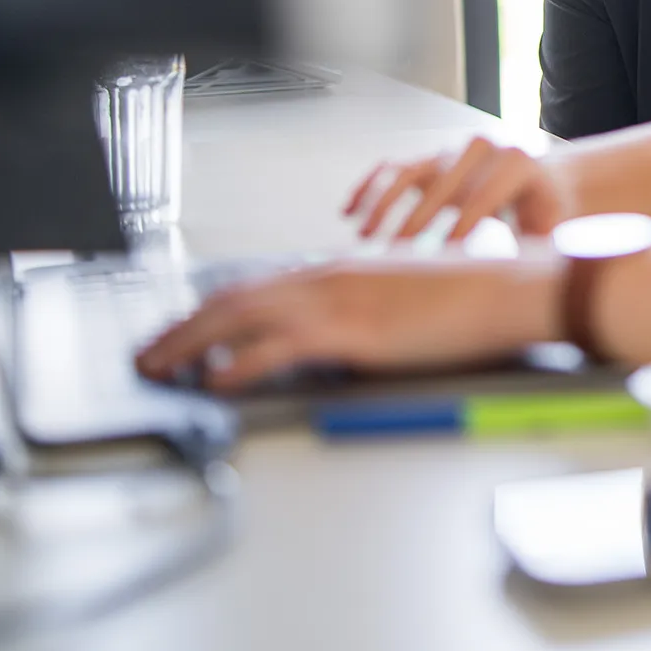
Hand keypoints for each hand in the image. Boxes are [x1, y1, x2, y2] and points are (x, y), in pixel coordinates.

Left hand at [134, 259, 558, 391]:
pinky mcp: (350, 331)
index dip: (206, 313)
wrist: (505, 290)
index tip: (179, 334)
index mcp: (338, 271)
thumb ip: (357, 318)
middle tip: (146, 356)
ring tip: (158, 369)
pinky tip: (213, 380)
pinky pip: (276, 348)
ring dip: (189, 345)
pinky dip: (236, 364)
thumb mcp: (399, 302)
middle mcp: (326, 279)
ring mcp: (336, 302)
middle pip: (231, 300)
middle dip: (180, 329)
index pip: (253, 290)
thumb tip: (326, 345)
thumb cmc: (467, 300)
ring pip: (238, 319)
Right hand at [345, 137, 576, 242]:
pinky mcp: (430, 158)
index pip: (485, 195)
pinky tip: (349, 210)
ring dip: (383, 202)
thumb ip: (544, 246)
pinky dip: (369, 187)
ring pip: (409, 171)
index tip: (445, 252)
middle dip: (418, 219)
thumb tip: (532, 276)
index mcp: (517, 162)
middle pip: (442, 184)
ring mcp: (451, 151)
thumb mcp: (554, 225)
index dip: (465, 223)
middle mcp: (481, 149)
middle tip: (398, 252)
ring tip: (364, 236)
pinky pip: (393, 168)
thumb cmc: (547, 209)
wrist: (541, 176)